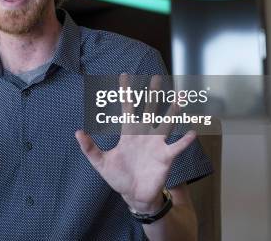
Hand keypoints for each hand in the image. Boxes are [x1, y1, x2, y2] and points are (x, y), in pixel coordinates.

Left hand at [75, 74, 195, 212]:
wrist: (134, 195)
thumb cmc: (118, 177)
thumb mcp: (100, 162)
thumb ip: (89, 148)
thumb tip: (77, 132)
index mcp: (128, 133)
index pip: (127, 107)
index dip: (126, 92)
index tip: (125, 75)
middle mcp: (144, 134)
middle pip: (149, 109)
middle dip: (153, 94)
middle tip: (157, 77)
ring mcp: (156, 144)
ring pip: (166, 123)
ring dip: (173, 111)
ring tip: (180, 97)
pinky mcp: (166, 157)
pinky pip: (177, 147)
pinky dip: (184, 141)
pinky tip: (192, 132)